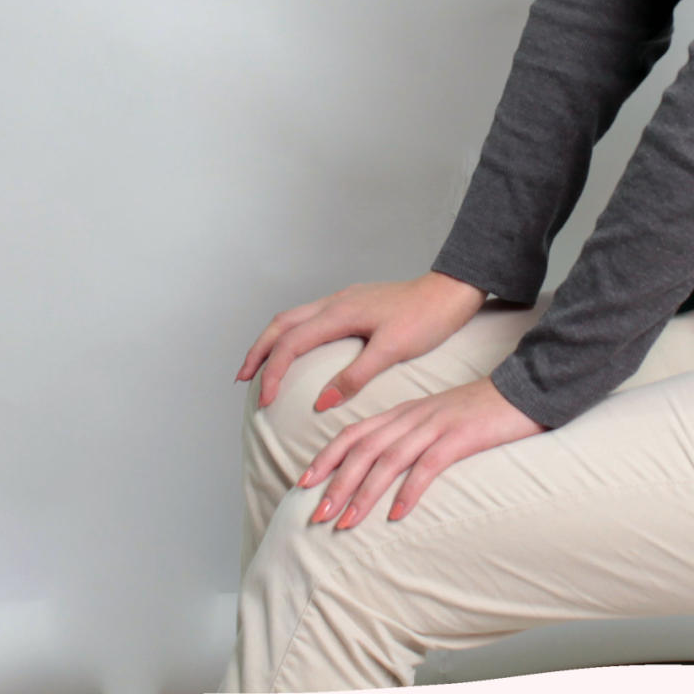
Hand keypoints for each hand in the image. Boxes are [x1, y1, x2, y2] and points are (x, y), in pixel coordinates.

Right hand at [235, 272, 490, 411]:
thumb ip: (355, 376)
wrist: (450, 292)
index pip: (291, 344)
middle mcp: (334, 302)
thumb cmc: (426, 319)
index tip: (265, 401)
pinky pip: (310, 317)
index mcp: (338, 313)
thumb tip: (320, 402)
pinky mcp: (353, 303)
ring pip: (293, 318)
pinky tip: (298, 350)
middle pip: (280, 324)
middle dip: (258, 351)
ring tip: (261, 366)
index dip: (273, 373)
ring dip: (272, 341)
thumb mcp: (392, 350)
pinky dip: (292, 334)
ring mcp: (342, 300)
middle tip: (242, 379)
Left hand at [298, 376, 544, 529]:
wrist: (522, 390)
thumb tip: (382, 470)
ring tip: (345, 523)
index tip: (302, 484)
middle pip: (363, 450)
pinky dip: (410, 490)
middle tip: (316, 516)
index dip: (325, 458)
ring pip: (388, 460)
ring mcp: (435, 426)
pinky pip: (429, 465)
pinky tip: (398, 515)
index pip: (352, 433)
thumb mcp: (435, 420)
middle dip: (335, 484)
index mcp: (401, 413)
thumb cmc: (479, 412)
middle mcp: (411, 417)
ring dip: (363, 494)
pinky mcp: (460, 437)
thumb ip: (408, 438)